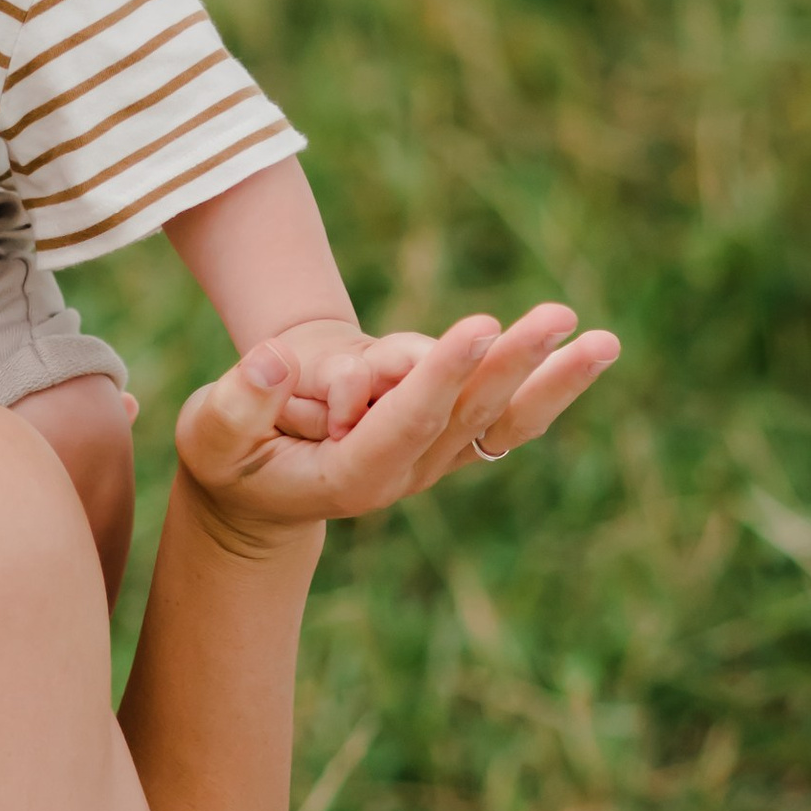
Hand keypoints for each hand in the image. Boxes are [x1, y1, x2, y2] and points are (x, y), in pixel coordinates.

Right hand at [174, 306, 618, 556]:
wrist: (258, 492)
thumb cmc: (227, 457)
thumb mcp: (209, 434)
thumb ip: (236, 405)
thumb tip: (275, 362)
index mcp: (351, 475)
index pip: (406, 421)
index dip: (442, 375)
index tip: (479, 325)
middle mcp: (405, 473)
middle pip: (469, 418)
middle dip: (515, 365)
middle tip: (561, 318)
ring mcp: (432, 462)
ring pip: (500, 421)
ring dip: (549, 379)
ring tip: (600, 339)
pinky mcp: (444, 443)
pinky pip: (506, 420)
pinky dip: (547, 390)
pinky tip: (585, 355)